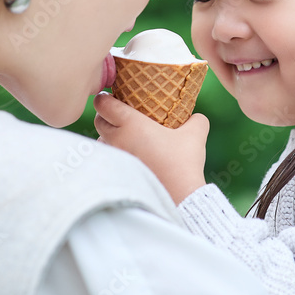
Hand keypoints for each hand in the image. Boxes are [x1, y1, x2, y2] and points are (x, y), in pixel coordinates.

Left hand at [94, 92, 208, 204]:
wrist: (179, 196)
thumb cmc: (183, 162)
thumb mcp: (196, 134)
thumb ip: (196, 119)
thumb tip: (194, 116)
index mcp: (131, 124)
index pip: (103, 104)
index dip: (104, 99)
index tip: (112, 98)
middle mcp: (118, 139)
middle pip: (98, 121)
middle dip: (105, 116)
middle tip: (119, 114)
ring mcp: (116, 157)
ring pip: (101, 141)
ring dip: (108, 137)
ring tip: (124, 137)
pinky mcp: (117, 173)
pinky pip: (109, 158)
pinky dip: (114, 154)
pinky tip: (128, 155)